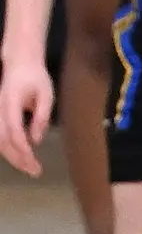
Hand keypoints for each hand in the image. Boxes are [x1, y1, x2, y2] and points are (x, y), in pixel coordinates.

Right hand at [0, 53, 53, 177]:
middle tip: (35, 171)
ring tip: (30, 168)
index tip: (34, 162)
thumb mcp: (46, 95)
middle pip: (3, 139)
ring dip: (13, 156)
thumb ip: (41, 117)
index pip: (14, 130)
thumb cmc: (35, 77)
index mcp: (11, 101)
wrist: (19, 63)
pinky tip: (22, 156)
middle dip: (18, 158)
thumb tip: (36, 140)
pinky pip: (0, 135)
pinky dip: (9, 148)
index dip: (23, 149)